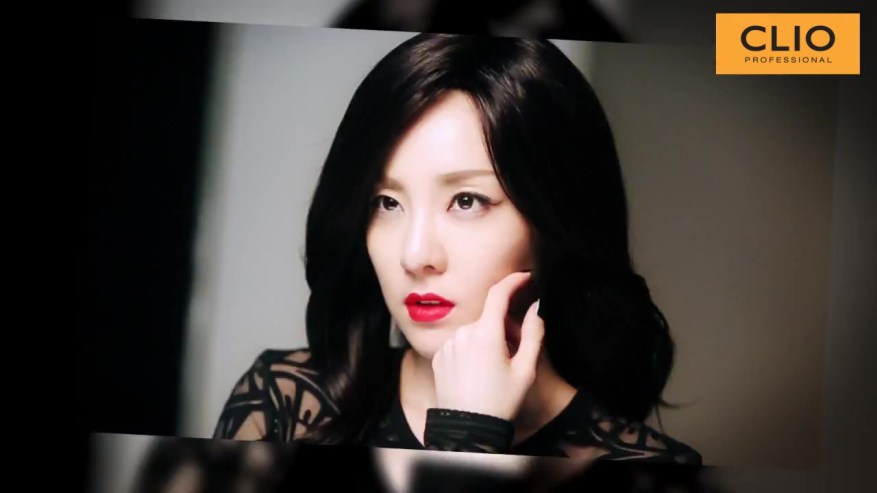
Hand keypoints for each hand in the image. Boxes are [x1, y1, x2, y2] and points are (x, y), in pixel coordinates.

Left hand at [431, 271, 544, 420]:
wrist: (469, 429)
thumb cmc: (501, 401)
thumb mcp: (525, 369)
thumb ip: (533, 332)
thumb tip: (537, 307)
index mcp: (485, 333)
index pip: (499, 294)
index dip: (514, 281)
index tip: (525, 277)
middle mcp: (462, 333)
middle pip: (489, 318)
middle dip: (505, 326)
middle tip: (517, 349)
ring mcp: (448, 345)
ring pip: (474, 331)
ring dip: (488, 339)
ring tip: (497, 367)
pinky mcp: (438, 356)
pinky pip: (459, 344)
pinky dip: (471, 350)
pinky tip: (478, 373)